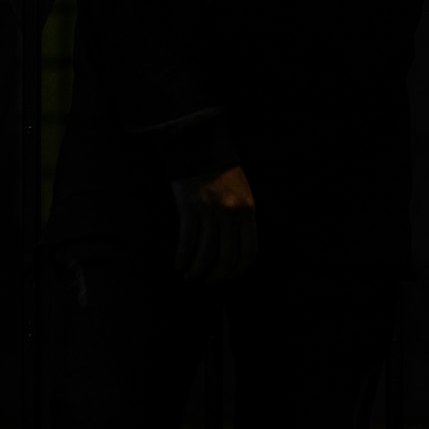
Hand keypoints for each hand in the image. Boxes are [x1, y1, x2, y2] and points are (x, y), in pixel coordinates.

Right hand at [171, 165, 257, 283]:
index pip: (248, 252)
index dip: (237, 271)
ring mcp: (210, 209)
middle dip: (216, 277)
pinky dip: (183, 257)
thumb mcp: (241, 193)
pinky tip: (179, 265)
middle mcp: (231, 212)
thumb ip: (241, 219)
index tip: (227, 278)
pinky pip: (188, 240)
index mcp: (247, 210)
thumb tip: (235, 252)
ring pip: (206, 253)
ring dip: (197, 272)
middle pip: (226, 257)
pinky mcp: (190, 205)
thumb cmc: (220, 173)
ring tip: (190, 277)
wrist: (200, 146)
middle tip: (206, 282)